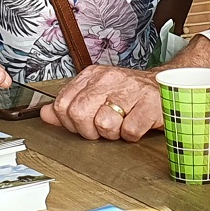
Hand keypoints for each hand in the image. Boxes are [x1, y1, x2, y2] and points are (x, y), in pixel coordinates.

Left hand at [40, 65, 160, 141]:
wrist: (164, 87)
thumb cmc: (129, 94)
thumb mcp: (96, 95)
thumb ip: (69, 104)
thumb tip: (45, 114)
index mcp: (93, 75)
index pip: (63, 103)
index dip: (70, 122)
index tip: (83, 124)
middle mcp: (109, 78)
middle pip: (79, 113)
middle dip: (89, 130)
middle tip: (102, 128)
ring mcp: (131, 89)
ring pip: (104, 124)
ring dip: (113, 133)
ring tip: (122, 123)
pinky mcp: (150, 104)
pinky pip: (129, 131)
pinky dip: (132, 134)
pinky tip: (136, 124)